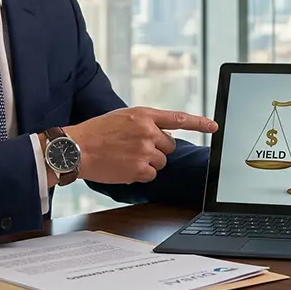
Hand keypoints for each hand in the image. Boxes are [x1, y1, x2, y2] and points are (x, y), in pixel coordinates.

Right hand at [62, 107, 217, 184]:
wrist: (76, 149)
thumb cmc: (97, 132)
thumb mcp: (122, 117)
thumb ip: (144, 122)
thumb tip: (161, 133)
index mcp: (144, 115)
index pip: (178, 118)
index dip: (199, 123)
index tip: (214, 127)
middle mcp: (147, 131)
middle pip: (169, 146)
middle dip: (157, 149)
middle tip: (135, 148)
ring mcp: (144, 151)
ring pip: (161, 162)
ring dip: (148, 163)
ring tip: (126, 157)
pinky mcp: (139, 169)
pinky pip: (151, 175)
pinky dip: (140, 174)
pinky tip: (124, 167)